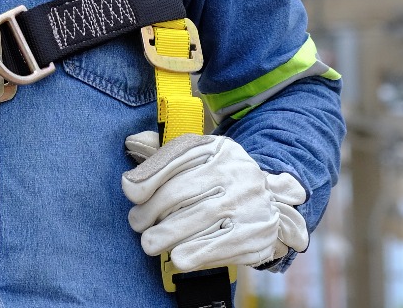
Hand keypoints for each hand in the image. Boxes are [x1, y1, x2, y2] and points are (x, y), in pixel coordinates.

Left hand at [122, 131, 307, 272]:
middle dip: (153, 210)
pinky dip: (196, 252)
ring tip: (150, 243)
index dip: (149, 175)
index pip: (177, 155)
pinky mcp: (258, 232)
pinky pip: (223, 244)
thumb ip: (165, 156)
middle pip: (184, 189)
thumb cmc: (220, 183)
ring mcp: (250, 200)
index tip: (131, 193)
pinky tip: (178, 258)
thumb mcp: (198, 161)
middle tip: (137, 224)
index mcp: (218, 148)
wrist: (272, 206)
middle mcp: (236, 169)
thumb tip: (131, 143)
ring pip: (200, 216)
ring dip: (168, 233)